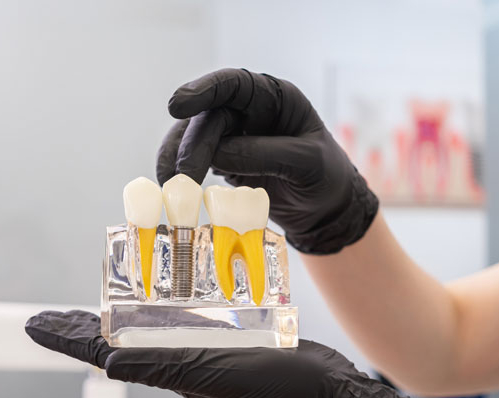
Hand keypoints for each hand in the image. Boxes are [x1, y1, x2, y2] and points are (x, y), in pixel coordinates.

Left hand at [25, 310, 411, 397]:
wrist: (326, 394)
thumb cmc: (279, 389)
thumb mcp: (216, 375)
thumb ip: (163, 367)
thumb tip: (106, 365)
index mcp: (171, 371)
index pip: (104, 353)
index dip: (67, 337)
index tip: (33, 323)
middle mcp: (182, 360)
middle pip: (122, 338)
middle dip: (88, 321)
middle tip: (59, 305)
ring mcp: (206, 349)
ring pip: (156, 323)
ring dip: (130, 306)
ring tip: (110, 284)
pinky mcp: (230, 337)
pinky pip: (193, 315)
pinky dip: (176, 298)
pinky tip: (177, 283)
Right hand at [156, 68, 378, 254]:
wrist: (326, 212)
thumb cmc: (326, 179)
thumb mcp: (307, 164)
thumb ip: (267, 155)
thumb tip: (217, 155)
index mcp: (275, 98)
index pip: (235, 84)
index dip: (204, 90)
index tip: (177, 106)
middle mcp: (250, 111)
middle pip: (210, 117)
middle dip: (192, 146)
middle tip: (183, 178)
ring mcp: (235, 136)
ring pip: (195, 138)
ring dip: (178, 160)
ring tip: (171, 186)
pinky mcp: (224, 161)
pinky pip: (196, 160)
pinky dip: (182, 173)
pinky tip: (174, 189)